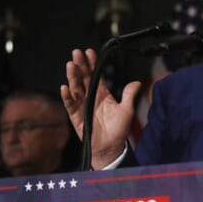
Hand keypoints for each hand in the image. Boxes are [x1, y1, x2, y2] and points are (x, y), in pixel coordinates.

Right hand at [60, 48, 140, 169]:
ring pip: (75, 88)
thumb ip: (129, 95)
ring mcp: (82, 106)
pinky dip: (67, 97)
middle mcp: (91, 98)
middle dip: (80, 66)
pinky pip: (70, 105)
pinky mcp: (76, 117)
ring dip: (73, 77)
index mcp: (103, 94)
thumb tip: (137, 83)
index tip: (90, 52)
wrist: (111, 148)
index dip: (92, 64)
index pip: (96, 75)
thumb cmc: (119, 131)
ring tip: (71, 65)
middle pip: (84, 78)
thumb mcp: (127, 110)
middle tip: (77, 53)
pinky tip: (65, 88)